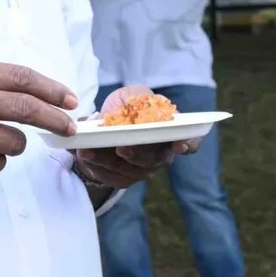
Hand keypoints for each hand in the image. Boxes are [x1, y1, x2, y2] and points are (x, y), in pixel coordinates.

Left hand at [72, 84, 196, 189]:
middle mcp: (162, 153)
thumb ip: (134, 100)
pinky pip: (113, 177)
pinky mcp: (125, 179)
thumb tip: (132, 111)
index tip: (178, 145)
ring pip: (130, 170)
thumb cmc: (123, 109)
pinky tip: (85, 154)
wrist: (103, 128)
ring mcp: (144, 169)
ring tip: (89, 149)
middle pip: (156, 159)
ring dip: (109, 160)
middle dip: (138, 154)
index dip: (188, 144)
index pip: (190, 140)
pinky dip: (97, 166)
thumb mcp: (129, 96)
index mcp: (169, 130)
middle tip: (121, 147)